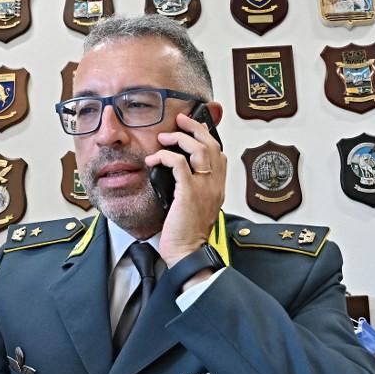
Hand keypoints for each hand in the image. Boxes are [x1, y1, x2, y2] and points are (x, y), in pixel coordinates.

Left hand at [144, 111, 226, 267]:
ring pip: (198, 149)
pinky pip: (179, 164)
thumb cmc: (188, 234)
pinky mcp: (189, 192)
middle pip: (211, 145)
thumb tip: (178, 172)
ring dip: (180, 139)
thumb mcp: (196, 206)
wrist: (188, 252)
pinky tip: (155, 159)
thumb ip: (194, 188)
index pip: (220, 154)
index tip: (194, 128)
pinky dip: (166, 156)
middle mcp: (214, 185)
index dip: (207, 137)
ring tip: (164, 138)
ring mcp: (204, 188)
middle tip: (181, 120)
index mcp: (218, 187)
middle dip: (195, 128)